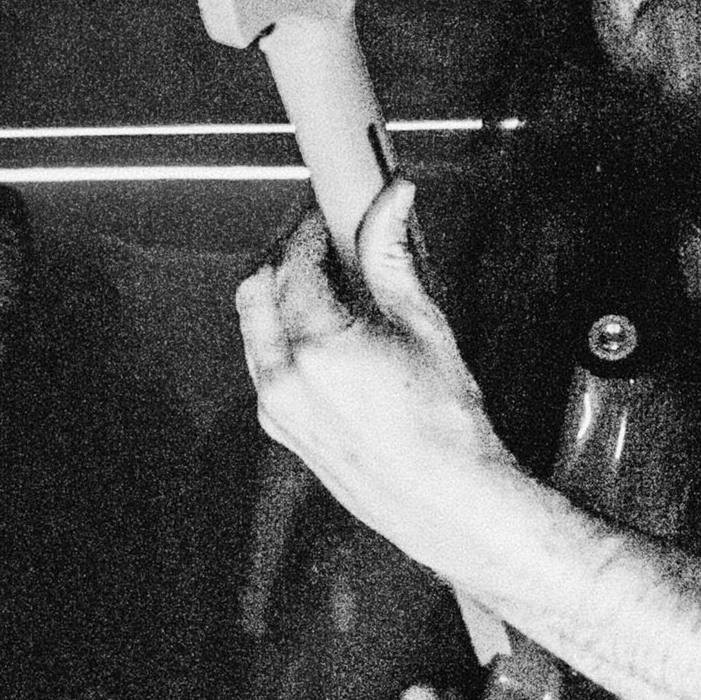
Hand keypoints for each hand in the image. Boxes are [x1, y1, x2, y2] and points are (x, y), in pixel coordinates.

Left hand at [234, 181, 505, 572]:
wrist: (447, 499)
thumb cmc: (445, 427)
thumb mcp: (423, 324)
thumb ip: (392, 255)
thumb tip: (391, 199)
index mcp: (317, 349)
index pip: (295, 262)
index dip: (309, 227)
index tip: (327, 213)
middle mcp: (284, 380)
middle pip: (259, 289)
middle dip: (284, 255)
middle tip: (319, 238)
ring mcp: (276, 408)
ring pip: (253, 328)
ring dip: (278, 296)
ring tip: (326, 285)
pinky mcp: (280, 429)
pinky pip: (264, 365)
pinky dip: (282, 337)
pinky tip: (324, 333)